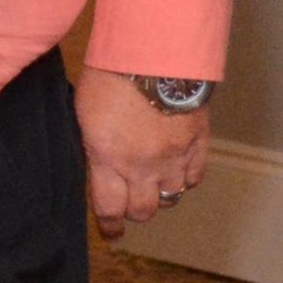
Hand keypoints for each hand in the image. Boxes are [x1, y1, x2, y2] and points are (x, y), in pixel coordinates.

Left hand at [75, 69, 209, 240]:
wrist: (155, 50)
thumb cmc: (111, 72)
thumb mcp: (85, 110)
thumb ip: (93, 143)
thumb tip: (97, 161)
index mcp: (107, 156)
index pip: (109, 207)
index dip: (109, 224)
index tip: (110, 232)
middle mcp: (142, 165)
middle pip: (143, 210)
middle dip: (133, 212)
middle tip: (128, 206)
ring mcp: (173, 156)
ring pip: (170, 197)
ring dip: (159, 195)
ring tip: (151, 186)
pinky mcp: (198, 143)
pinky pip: (194, 177)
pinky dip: (185, 179)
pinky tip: (177, 171)